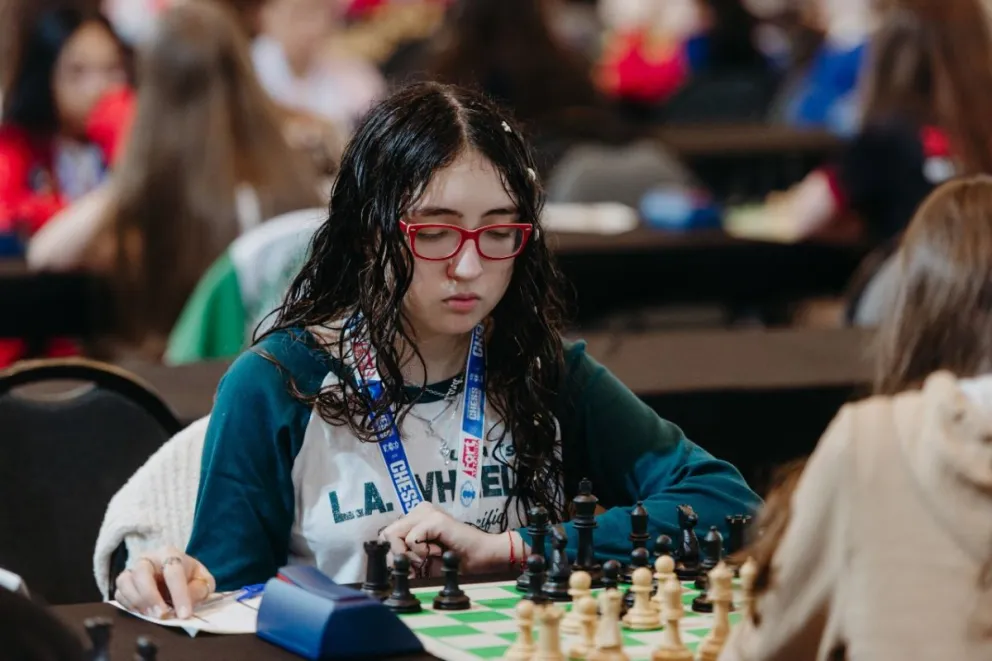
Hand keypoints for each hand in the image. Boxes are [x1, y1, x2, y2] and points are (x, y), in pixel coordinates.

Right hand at [113, 546, 214, 619]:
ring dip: (137, 601)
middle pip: (142, 571)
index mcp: (170, 553)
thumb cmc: (189, 577)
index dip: (179, 594)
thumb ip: (199, 589)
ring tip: (152, 616)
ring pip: (125, 581)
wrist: (174, 575)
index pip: (173, 571)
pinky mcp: (123, 583)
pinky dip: (128, 605)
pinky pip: (118, 594)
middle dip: (151, 596)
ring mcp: (133, 569)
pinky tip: (142, 613)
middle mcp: (148, 558)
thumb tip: (187, 602)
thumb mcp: (202, 581)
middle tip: (162, 615)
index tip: (184, 614)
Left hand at [379, 503, 510, 574]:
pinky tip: (438, 552)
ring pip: (394, 536)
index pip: (386, 535)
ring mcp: (426, 512)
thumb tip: (385, 562)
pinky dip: (422, 553)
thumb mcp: (422, 558)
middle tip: (419, 563)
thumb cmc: (455, 559)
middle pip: (386, 535)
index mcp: (415, 517)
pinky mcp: (434, 519)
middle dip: (398, 555)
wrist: (482, 557)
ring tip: (430, 556)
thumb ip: (403, 555)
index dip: (392, 554)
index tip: (410, 565)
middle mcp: (419, 510)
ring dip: (410, 554)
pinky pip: (411, 540)